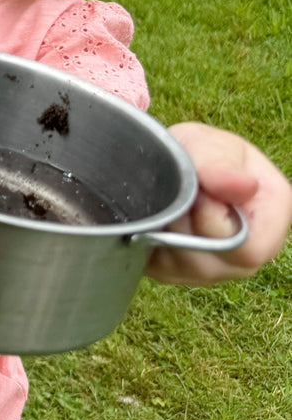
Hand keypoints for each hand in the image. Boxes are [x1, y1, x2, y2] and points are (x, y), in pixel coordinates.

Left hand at [144, 122, 290, 284]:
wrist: (167, 161)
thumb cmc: (198, 153)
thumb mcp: (207, 145)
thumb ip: (221, 164)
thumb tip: (243, 187)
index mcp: (271, 216)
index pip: (251, 250)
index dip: (215, 223)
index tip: (196, 193)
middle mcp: (249, 252)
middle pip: (211, 262)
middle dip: (183, 224)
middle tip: (172, 193)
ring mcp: (214, 268)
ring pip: (181, 266)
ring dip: (163, 232)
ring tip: (165, 202)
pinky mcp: (177, 274)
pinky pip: (157, 269)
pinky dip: (147, 241)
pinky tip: (154, 218)